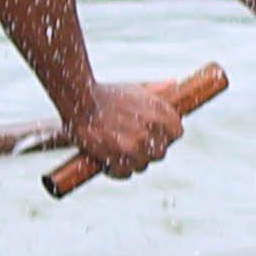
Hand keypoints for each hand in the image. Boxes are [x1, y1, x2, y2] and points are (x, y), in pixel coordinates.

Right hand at [64, 79, 187, 181]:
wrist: (79, 99)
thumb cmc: (106, 94)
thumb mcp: (135, 88)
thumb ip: (156, 90)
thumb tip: (173, 83)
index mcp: (159, 113)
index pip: (176, 133)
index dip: (165, 135)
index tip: (155, 135)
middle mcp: (150, 130)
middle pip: (160, 152)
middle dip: (149, 150)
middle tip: (134, 145)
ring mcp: (133, 145)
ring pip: (142, 164)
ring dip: (132, 161)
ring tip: (120, 153)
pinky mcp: (115, 156)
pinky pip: (124, 172)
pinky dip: (117, 170)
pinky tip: (111, 163)